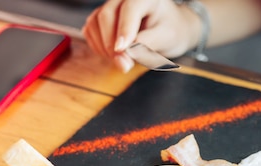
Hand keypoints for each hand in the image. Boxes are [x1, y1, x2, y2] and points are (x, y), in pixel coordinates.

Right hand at [82, 0, 200, 71]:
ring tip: (122, 60)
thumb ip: (145, 47)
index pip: (130, 9)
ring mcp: (110, 6)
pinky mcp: (101, 17)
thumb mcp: (165, 39)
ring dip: (104, 46)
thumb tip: (123, 58)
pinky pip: (90, 30)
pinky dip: (98, 45)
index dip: (124, 30)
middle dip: (111, 43)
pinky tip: (113, 55)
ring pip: (95, 22)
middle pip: (107, 15)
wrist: (169, 29)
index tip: (121, 50)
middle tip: (123, 64)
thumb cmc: (170, 31)